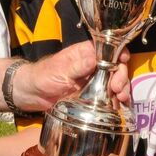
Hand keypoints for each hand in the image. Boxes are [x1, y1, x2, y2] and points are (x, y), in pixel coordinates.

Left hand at [14, 41, 130, 110]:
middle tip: (117, 88)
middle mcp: (92, 65)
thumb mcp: (59, 70)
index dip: (118, 52)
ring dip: (121, 89)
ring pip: (114, 82)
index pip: (107, 48)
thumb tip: (96, 58)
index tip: (123, 61)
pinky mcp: (92, 96)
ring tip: (121, 99)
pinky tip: (118, 106)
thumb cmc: (42, 76)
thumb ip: (78, 66)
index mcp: (84, 53)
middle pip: (115, 66)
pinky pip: (108, 96)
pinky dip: (115, 100)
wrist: (31, 94)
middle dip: (121, 76)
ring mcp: (93, 81)